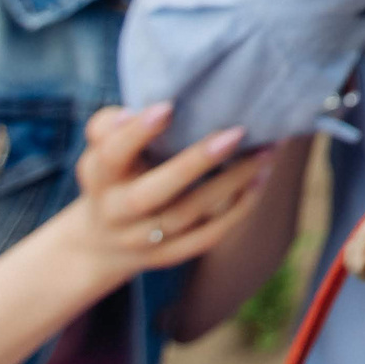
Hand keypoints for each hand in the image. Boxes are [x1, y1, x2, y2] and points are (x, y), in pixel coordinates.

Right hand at [51, 105, 271, 294]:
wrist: (100, 242)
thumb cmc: (114, 174)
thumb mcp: (101, 149)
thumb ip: (112, 125)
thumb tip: (139, 109)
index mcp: (99, 177)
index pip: (112, 155)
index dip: (136, 134)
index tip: (168, 107)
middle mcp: (116, 212)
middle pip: (151, 194)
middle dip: (194, 163)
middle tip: (236, 133)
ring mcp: (141, 240)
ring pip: (187, 215)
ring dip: (231, 183)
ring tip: (265, 152)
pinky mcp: (167, 256)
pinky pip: (205, 238)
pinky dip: (236, 211)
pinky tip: (260, 180)